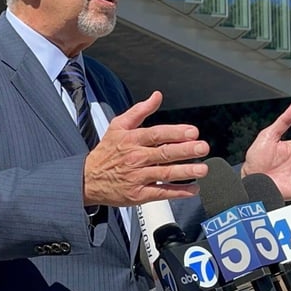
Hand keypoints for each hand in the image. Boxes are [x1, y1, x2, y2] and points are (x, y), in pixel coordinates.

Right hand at [83, 91, 209, 206]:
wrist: (87, 179)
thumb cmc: (106, 152)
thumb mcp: (118, 126)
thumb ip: (139, 110)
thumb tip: (157, 96)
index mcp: (131, 139)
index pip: (156, 134)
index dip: (175, 132)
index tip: (192, 132)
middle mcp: (135, 158)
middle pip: (164, 153)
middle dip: (185, 150)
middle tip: (202, 147)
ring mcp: (137, 177)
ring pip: (165, 173)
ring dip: (186, 172)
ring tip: (202, 169)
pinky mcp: (138, 194)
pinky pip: (161, 193)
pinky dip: (178, 192)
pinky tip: (193, 189)